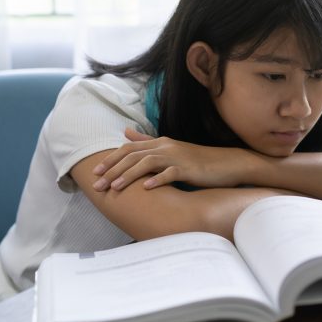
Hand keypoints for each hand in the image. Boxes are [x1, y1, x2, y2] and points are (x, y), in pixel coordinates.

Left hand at [91, 128, 252, 190]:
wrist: (227, 164)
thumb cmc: (197, 159)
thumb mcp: (170, 148)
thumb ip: (147, 141)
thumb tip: (126, 132)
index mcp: (161, 143)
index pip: (129, 148)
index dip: (111, 159)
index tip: (95, 171)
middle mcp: (166, 147)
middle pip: (134, 156)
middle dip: (113, 170)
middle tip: (97, 185)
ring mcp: (178, 157)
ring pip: (147, 163)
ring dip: (129, 175)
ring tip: (114, 187)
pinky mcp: (189, 169)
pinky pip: (170, 173)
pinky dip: (157, 180)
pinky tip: (146, 189)